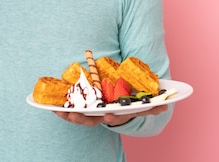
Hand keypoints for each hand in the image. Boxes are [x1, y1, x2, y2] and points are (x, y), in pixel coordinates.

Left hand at [53, 103, 167, 126]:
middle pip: (94, 120)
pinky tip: (52, 107)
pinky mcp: (84, 112)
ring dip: (70, 115)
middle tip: (73, 114)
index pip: (118, 116)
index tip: (108, 114)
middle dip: (83, 118)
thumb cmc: (133, 98)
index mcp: (120, 113)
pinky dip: (62, 111)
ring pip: (81, 118)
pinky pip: (72, 113)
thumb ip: (154, 104)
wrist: (122, 104)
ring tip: (60, 111)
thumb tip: (166, 104)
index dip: (113, 117)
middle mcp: (107, 116)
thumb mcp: (144, 101)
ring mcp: (95, 115)